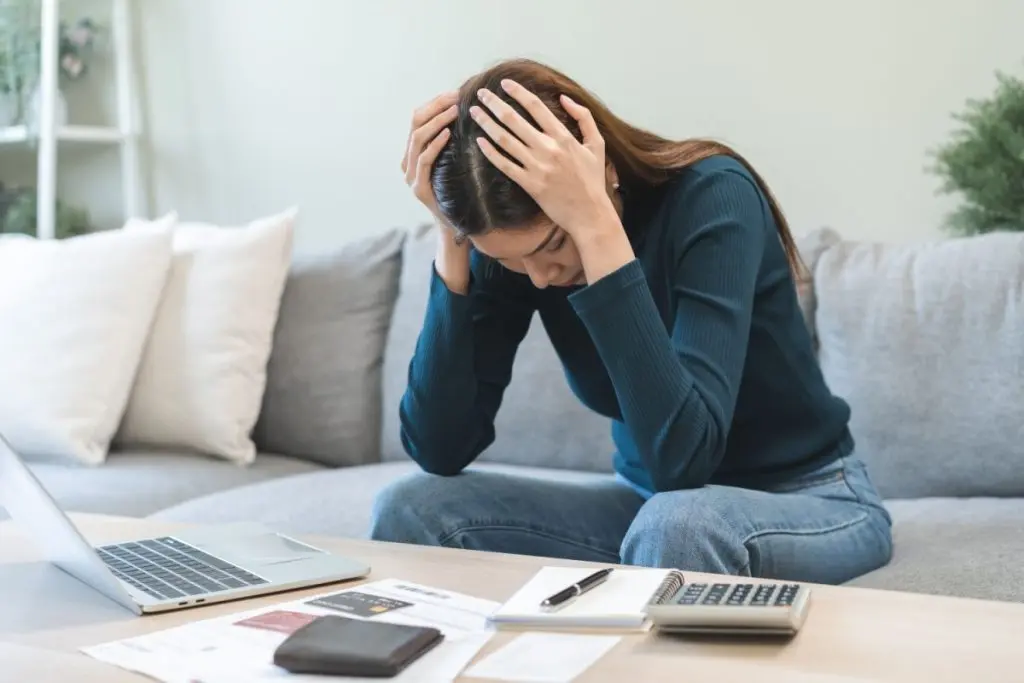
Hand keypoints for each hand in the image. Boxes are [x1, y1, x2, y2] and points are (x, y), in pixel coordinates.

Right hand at [402, 91, 470, 292]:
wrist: (457, 227)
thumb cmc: (462, 192)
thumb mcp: (458, 161)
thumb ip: (456, 141)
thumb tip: (471, 110)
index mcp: (414, 153)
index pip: (419, 117)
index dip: (436, 102)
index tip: (456, 93)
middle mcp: (408, 162)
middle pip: (415, 123)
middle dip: (436, 107)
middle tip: (456, 98)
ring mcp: (411, 176)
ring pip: (417, 138)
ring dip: (436, 121)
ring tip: (454, 111)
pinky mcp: (419, 189)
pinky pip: (424, 160)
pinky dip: (434, 143)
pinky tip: (447, 133)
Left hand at [469, 79, 617, 238]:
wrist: (589, 213)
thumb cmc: (593, 179)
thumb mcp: (597, 144)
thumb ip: (583, 118)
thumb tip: (564, 98)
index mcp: (564, 137)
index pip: (536, 107)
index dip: (518, 92)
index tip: (504, 83)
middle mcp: (548, 149)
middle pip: (514, 120)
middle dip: (494, 103)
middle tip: (481, 93)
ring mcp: (537, 167)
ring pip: (505, 140)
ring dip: (487, 123)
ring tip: (474, 112)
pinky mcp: (529, 184)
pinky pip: (505, 165)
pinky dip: (490, 152)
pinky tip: (479, 141)